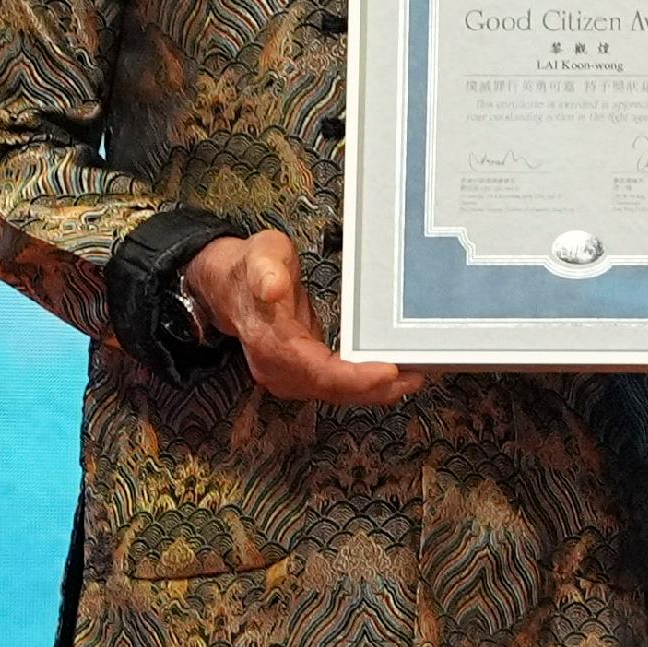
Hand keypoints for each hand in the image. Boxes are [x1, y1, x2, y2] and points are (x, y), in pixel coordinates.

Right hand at [185, 230, 423, 408]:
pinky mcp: (300, 371)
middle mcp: (277, 366)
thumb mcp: (260, 254)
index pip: (316, 370)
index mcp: (269, 341)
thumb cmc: (251, 266)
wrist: (231, 285)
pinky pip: (333, 385)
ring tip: (412, 378)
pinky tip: (388, 377)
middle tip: (415, 377)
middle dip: (374, 388)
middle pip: (330, 389)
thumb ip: (266, 268)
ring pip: (334, 392)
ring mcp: (287, 373)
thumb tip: (272, 288)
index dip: (353, 377)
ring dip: (372, 391)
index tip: (387, 372)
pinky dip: (361, 384)